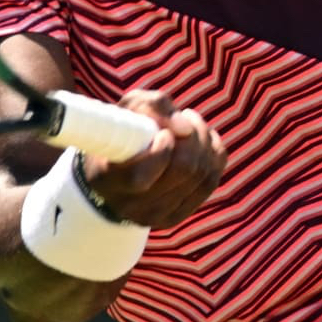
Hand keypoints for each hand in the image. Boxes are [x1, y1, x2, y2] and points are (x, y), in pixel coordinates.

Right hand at [82, 89, 225, 228]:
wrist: (118, 168)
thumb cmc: (122, 131)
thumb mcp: (127, 108)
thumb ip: (152, 106)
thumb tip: (185, 127)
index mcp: (107, 179)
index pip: (140, 176)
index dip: (162, 150)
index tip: (164, 133)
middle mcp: (129, 205)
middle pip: (182, 171)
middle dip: (193, 137)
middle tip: (186, 117)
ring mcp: (155, 215)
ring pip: (201, 176)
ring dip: (205, 142)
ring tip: (192, 126)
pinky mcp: (176, 215)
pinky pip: (211, 181)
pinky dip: (214, 155)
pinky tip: (203, 142)